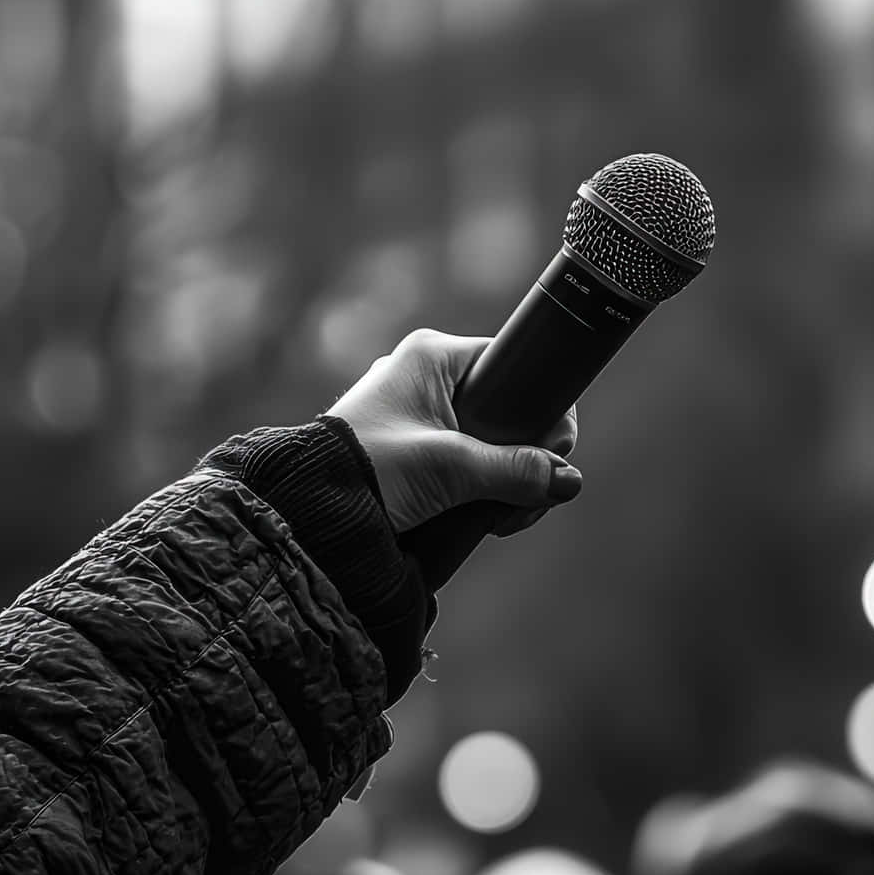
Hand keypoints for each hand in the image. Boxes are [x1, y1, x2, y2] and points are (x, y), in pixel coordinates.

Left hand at [327, 329, 580, 533]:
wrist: (306, 511)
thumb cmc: (369, 471)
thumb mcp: (450, 469)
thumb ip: (514, 471)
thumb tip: (567, 481)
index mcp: (434, 355)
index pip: (515, 365)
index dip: (542, 410)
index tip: (549, 455)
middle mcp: (426, 374)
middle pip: (507, 411)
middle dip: (524, 460)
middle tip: (524, 501)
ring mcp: (416, 411)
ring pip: (490, 441)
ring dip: (504, 481)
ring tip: (499, 519)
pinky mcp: (410, 447)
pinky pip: (465, 459)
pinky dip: (478, 488)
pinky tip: (482, 518)